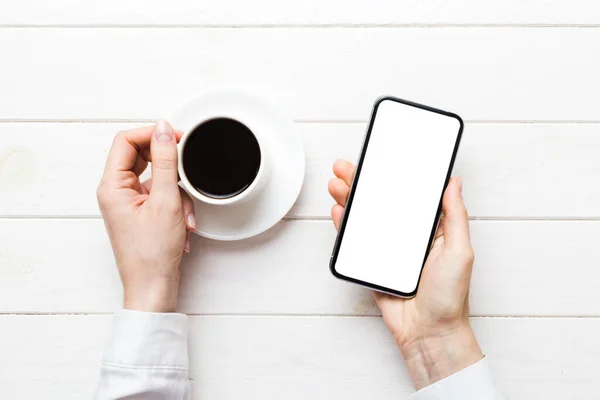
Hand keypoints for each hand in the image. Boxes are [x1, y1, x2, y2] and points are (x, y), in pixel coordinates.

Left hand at [97, 121, 195, 312]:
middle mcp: (116, 191)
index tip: (176, 136)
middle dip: (169, 164)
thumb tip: (164, 130)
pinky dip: (176, 204)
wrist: (153, 287)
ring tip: (184, 213)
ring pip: (155, 177)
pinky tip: (183, 223)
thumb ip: (166, 161)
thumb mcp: (166, 201)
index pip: (126, 141)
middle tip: (186, 164)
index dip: (152, 134)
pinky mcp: (141, 212)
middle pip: (141, 156)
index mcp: (112, 186)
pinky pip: (160, 195)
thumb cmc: (152, 254)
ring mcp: (128, 202)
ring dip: (177, 191)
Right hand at [329, 160, 482, 389]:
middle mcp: (406, 236)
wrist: (428, 333)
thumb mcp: (460, 251)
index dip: (391, 176)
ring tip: (336, 184)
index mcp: (428, 229)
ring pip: (364, 218)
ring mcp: (387, 250)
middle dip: (361, 183)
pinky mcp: (371, 265)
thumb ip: (455, 216)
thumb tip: (454, 183)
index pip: (406, 195)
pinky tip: (339, 211)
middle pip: (380, 202)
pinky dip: (345, 226)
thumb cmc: (449, 297)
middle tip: (345, 167)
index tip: (378, 159)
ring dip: (349, 200)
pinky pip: (355, 242)